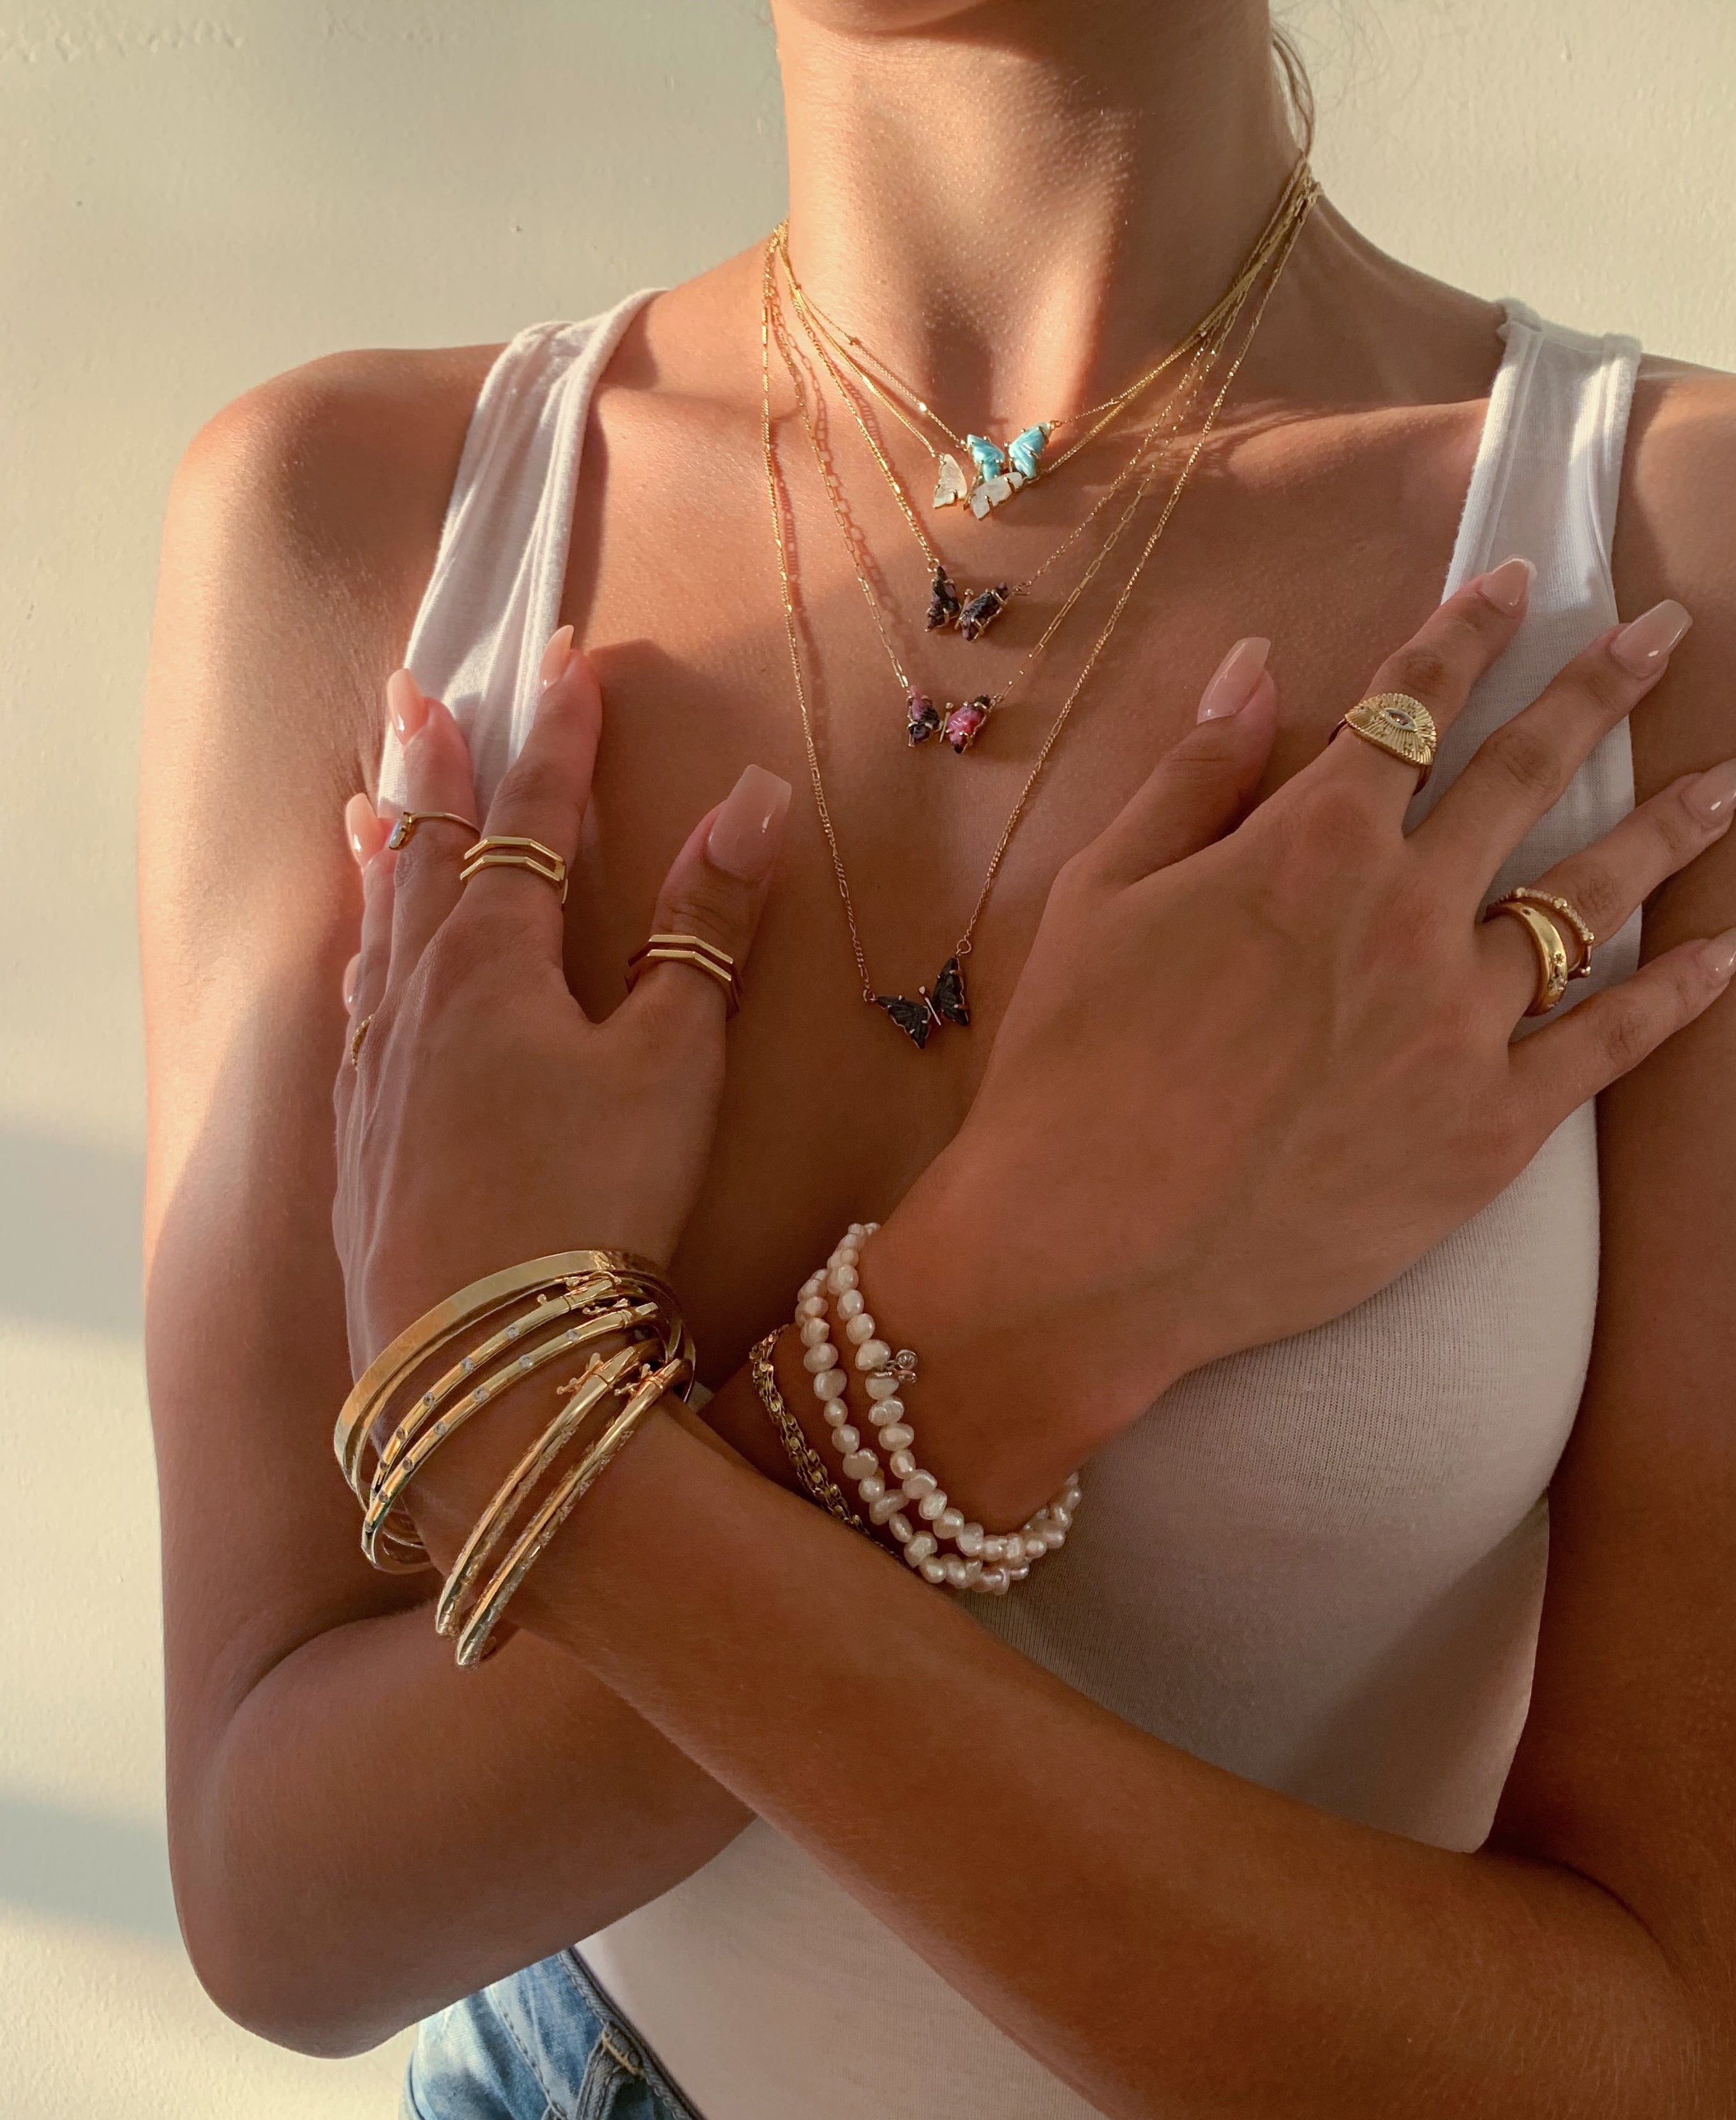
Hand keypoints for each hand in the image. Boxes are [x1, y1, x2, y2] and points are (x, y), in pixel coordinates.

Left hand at [333, 637, 789, 1371]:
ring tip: (364, 805)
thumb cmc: (591, 1198)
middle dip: (430, 767)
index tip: (564, 665)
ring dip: (382, 859)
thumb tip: (752, 799)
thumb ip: (706, 928)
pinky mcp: (362, 1145)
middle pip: (425, 856)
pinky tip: (361, 982)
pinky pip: (353, 1016)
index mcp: (494, 963)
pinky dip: (360, 964)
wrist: (481, 1357)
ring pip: (375, 934)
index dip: (556, 741)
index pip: (530, 820)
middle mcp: (417, 1000)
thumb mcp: (675, 1058)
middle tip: (414, 692)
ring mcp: (376, 1075)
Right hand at [866, 564, 1735, 1460]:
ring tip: (1733, 784)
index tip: (1514, 582)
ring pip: (1590, 903)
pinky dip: (1675, 996)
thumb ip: (1192, 774)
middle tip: (1665, 636)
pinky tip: (1726, 955)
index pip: (1409, 702)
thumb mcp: (1098, 894)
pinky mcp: (1488, 1129)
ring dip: (1668, 830)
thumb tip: (1253, 660)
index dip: (1464, 632)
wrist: (1091, 1247)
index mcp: (1310, 842)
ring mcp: (1460, 1023)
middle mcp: (1405, 913)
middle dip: (1599, 688)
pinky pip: (1607, 1047)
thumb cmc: (1072, 1065)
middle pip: (1527, 774)